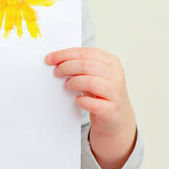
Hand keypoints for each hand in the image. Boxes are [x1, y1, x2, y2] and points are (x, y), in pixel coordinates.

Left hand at [45, 47, 136, 168]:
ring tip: (66, 85)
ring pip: (90, 81)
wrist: (117, 116)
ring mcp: (115, 92)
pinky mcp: (111, 109)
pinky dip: (82, 101)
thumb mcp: (93, 74)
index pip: (85, 52)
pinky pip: (94, 103)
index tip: (50, 58)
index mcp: (111, 62)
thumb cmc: (101, 93)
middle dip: (66, 67)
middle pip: (86, 65)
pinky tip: (78, 100)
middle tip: (56, 72)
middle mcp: (115, 75)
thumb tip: (55, 59)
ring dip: (73, 82)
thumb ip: (80, 65)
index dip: (65, 54)